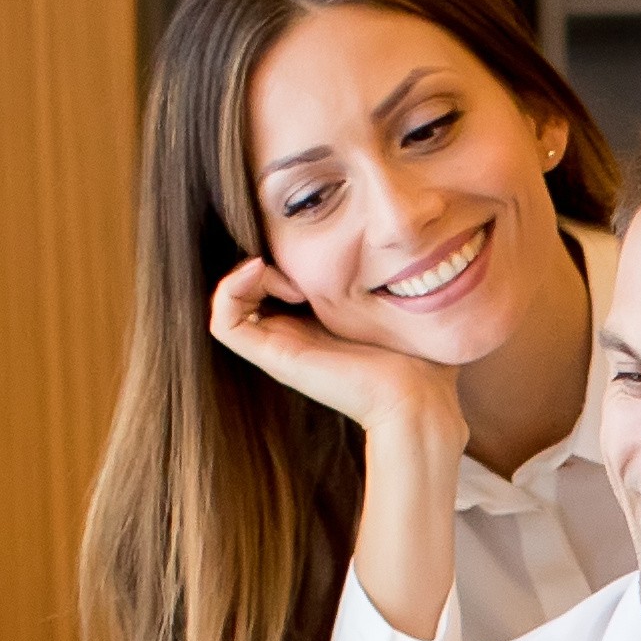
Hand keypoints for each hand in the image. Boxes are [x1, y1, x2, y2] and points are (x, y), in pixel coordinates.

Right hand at [205, 253, 468, 467]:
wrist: (415, 395)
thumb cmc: (416, 357)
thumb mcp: (393, 305)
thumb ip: (383, 282)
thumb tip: (399, 245)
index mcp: (314, 324)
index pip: (272, 283)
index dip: (279, 257)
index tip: (315, 254)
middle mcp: (289, 335)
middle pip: (246, 290)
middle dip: (263, 262)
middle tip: (300, 266)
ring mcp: (278, 346)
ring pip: (228, 303)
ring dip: (248, 275)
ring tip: (289, 277)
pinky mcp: (273, 356)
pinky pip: (224, 322)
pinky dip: (233, 290)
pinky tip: (275, 277)